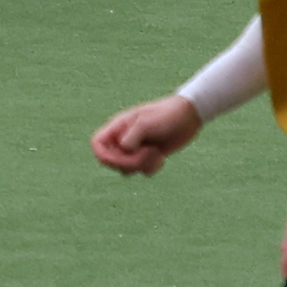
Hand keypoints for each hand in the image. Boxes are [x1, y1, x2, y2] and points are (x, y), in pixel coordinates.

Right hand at [89, 94, 204, 174]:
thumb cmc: (167, 115)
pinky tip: (161, 158)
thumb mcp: (147, 122)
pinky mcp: (147, 157)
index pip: (97, 144)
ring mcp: (135, 149)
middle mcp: (124, 138)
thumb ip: (131, 136)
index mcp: (119, 127)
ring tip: (156, 154)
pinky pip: (141, 171)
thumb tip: (123, 150)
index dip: (103, 155)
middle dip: (128, 162)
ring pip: (126, 169)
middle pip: (111, 161)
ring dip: (141, 166)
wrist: (189, 116)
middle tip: (146, 154)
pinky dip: (151, 168)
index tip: (119, 158)